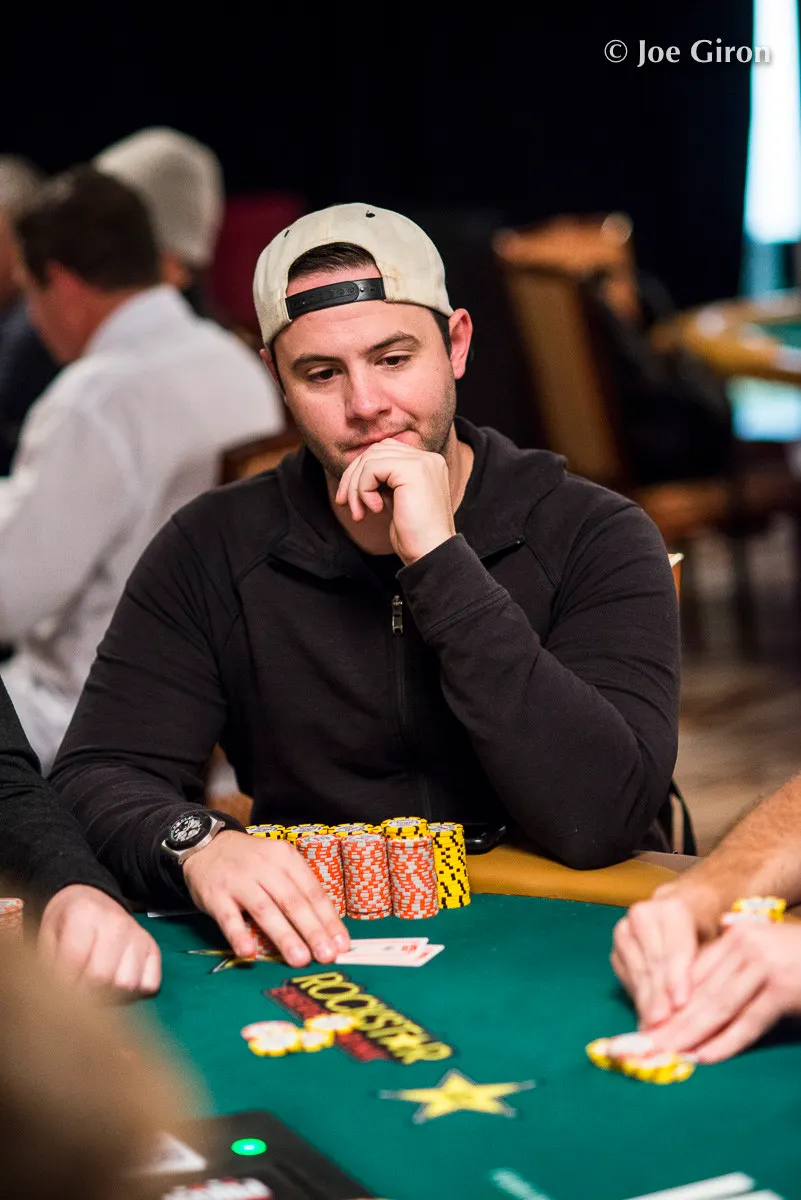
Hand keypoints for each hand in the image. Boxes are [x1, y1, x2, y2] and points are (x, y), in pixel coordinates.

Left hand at [38, 884, 160, 1000]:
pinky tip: (117, 983)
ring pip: (128, 984)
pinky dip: (135, 992)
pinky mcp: (152, 947)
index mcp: (84, 913)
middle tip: (74, 996)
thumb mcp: (48, 933)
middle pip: (102, 977)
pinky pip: (150, 984)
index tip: (56, 991)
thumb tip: (55, 995)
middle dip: (84, 995)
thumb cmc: (66, 922)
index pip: (75, 961)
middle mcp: (116, 922)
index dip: (62, 984)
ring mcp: (138, 934)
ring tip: (96, 989)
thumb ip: (48, 961)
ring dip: (110, 995)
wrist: (92, 898)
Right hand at [182, 831, 349, 966]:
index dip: (328, 919)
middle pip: (293, 901)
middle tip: (327, 955)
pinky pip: (228, 917)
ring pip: (266, 910)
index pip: (312, 891)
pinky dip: (239, 935)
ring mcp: (239, 880)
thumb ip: (297, 890)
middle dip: (313, 931)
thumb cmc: (251, 862)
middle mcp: (265, 866)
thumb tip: (326, 928)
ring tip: (300, 960)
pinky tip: (249, 952)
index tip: (341, 944)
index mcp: (286, 858)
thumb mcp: (278, 863)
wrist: (206, 845)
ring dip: (284, 936)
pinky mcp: (215, 895)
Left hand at [334, 438, 454, 564]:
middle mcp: (427, 458)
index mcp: (426, 464)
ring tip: (359, 512)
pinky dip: (364, 489)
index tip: (349, 499)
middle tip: (344, 504)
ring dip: (355, 486)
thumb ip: (383, 481)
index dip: (361, 471)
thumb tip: (354, 471)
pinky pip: (372, 468)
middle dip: (352, 477)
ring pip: (371, 458)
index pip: (384, 451)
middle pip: (375, 451)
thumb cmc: (414, 535)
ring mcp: (423, 462)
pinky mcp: (413, 470)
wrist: (431, 554)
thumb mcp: (395, 500)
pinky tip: (374, 509)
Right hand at [611, 889, 706, 1026]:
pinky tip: (646, 1019)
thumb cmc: (714, 926)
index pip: (676, 947)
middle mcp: (644, 913)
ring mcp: (625, 929)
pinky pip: (625, 976)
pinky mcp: (617, 946)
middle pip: (652, 962)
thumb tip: (714, 995)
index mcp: (674, 905)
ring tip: (655, 1030)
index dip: (678, 977)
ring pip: (635, 971)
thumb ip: (715, 963)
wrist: (692, 906)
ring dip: (645, 1002)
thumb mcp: (723, 939)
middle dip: (659, 997)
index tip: (680, 1005)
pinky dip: (637, 998)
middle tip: (665, 1028)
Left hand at [645, 922, 800, 1061]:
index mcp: (736, 935)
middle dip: (668, 1023)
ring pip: (716, 1007)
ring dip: (688, 1035)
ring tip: (663, 1055)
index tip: (644, 1026)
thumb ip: (731, 969)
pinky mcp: (783, 988)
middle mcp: (746, 944)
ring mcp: (764, 964)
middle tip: (640, 1047)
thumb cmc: (800, 962)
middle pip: (698, 991)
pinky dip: (724, 1042)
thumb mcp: (763, 956)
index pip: (692, 972)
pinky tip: (702, 1057)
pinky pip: (747, 1021)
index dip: (666, 1003)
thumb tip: (690, 996)